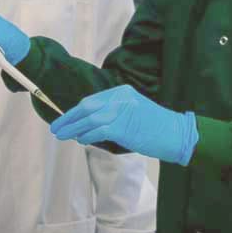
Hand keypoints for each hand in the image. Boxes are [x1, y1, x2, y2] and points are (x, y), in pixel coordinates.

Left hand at [50, 85, 198, 164]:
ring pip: (89, 119)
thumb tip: (88, 126)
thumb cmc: (156, 127)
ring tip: (62, 135)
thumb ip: (113, 114)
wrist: (176, 134)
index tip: (64, 118)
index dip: (76, 111)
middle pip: (87, 107)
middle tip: (56, 127)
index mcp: (122, 92)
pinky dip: (87, 136)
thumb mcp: (133, 113)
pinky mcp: (123, 126)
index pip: (92, 100)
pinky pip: (97, 130)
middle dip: (69, 118)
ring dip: (73, 128)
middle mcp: (120, 98)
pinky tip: (81, 140)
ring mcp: (121, 111)